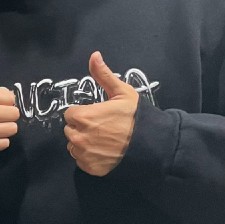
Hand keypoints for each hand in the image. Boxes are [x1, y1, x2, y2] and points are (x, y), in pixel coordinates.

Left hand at [63, 51, 137, 175]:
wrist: (153, 145)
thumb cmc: (137, 117)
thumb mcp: (122, 92)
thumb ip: (103, 75)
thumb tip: (94, 55)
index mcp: (83, 117)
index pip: (71, 114)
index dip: (83, 113)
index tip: (97, 115)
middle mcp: (78, 137)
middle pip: (71, 130)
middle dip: (82, 127)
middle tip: (102, 128)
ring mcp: (84, 155)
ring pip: (74, 146)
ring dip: (84, 143)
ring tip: (104, 140)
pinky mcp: (91, 169)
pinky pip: (82, 161)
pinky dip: (90, 157)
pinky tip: (105, 152)